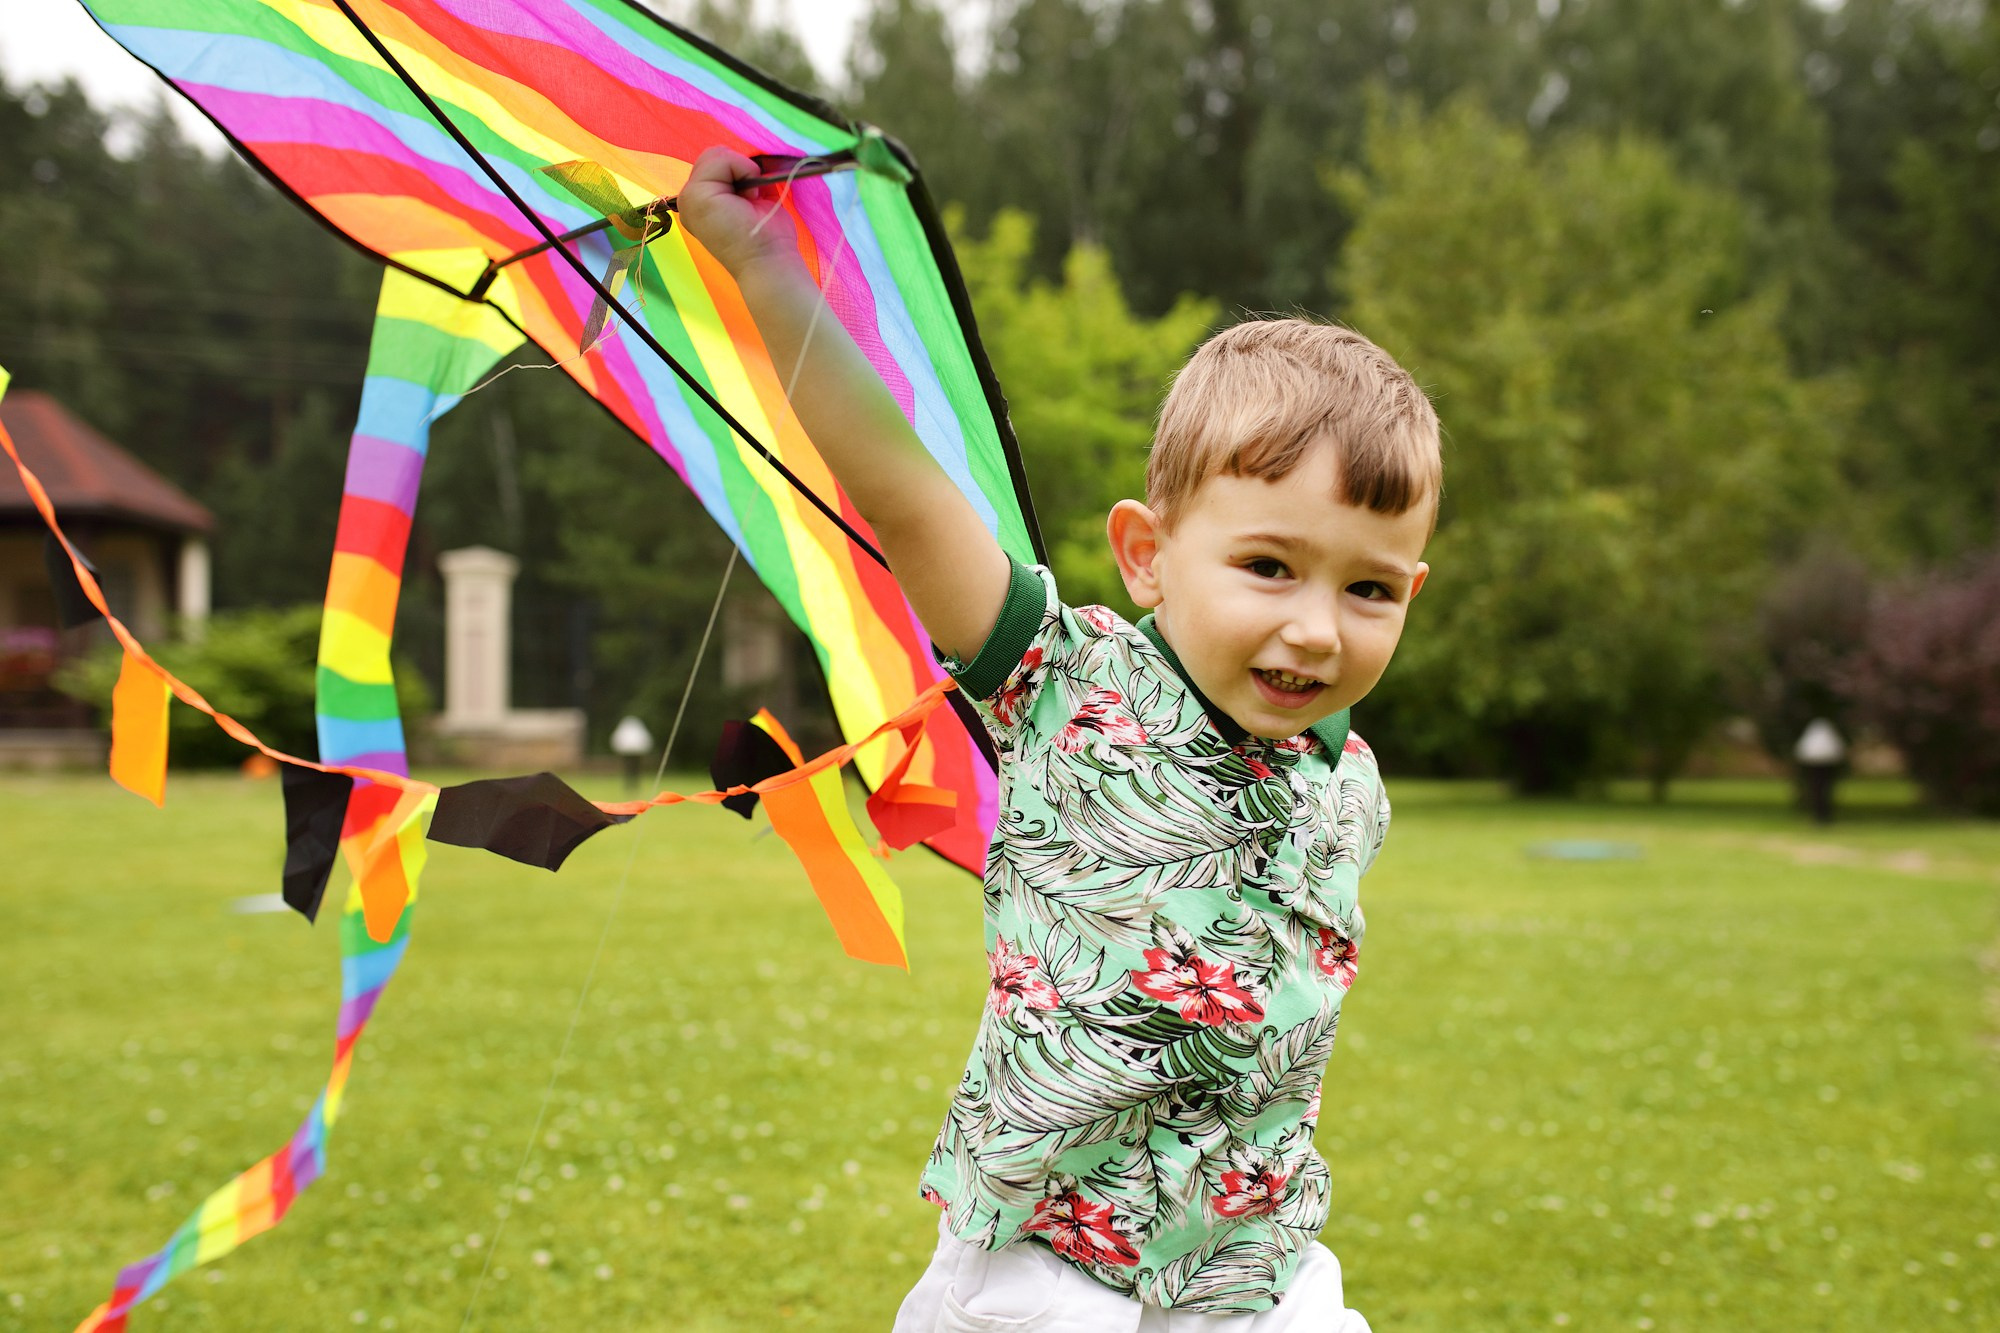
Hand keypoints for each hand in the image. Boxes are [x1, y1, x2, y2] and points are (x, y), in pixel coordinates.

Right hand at [676, 146, 802, 275]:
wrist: (769, 264)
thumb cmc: (767, 238)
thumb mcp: (752, 197)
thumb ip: (741, 177)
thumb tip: (750, 159)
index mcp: (700, 204)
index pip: (714, 165)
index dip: (739, 173)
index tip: (752, 202)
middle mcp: (688, 202)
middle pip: (712, 156)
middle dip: (738, 170)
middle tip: (751, 201)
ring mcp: (688, 199)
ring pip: (715, 155)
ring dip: (741, 170)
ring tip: (749, 201)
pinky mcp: (695, 196)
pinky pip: (721, 158)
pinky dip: (742, 168)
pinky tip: (749, 197)